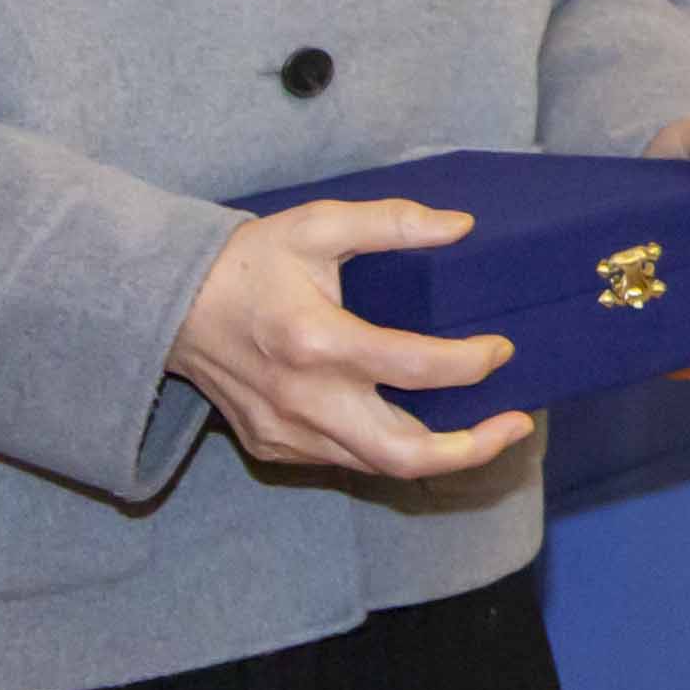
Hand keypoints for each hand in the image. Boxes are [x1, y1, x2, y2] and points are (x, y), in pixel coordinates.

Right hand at [164, 198, 533, 483]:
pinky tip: (422, 425)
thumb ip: (392, 223)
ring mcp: (285, 430)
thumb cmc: (251, 261)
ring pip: (376, 466)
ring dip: (437, 455)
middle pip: (402, 453)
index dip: (471, 364)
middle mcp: (303, 399)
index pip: (415, 368)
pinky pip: (344, 460)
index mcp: (318, 341)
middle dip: (470, 448)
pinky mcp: (273, 445)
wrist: (171, 305)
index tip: (501, 348)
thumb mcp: (318, 224)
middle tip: (518, 424)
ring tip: (485, 431)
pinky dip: (389, 451)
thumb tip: (461, 226)